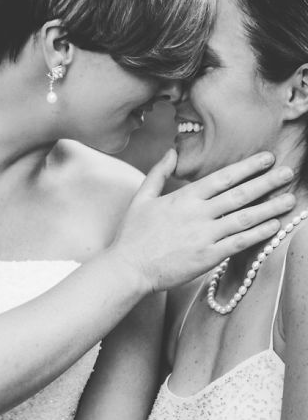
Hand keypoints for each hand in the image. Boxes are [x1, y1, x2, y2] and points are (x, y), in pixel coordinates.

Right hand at [110, 149, 295, 292]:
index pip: (222, 177)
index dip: (247, 167)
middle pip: (240, 194)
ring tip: (290, 198)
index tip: (266, 158)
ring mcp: (205, 236)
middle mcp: (198, 214)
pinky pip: (240, 242)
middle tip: (288, 172)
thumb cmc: (133, 235)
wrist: (129, 267)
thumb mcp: (141, 198)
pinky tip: (274, 225)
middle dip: (267, 182)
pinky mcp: (209, 257)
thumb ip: (158, 173)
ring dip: (270, 207)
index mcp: (183, 198)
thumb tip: (171, 151)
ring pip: (245, 217)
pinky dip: (259, 233)